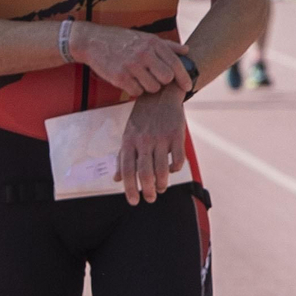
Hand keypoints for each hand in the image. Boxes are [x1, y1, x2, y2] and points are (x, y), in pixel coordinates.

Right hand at [70, 22, 191, 97]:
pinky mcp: (119, 77)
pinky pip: (136, 92)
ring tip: (140, 78)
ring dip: (149, 86)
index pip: (175, 63)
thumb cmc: (123, 40)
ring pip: (152, 87)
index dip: (184, 77)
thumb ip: (167, 46)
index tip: (188, 87)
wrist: (93, 41)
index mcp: (153, 43)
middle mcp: (144, 53)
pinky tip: (130, 81)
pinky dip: (135, 89)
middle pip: (166, 78)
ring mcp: (131, 66)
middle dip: (163, 82)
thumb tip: (187, 51)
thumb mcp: (146, 37)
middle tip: (155, 78)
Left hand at [115, 89, 185, 205]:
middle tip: (150, 198)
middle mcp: (144, 141)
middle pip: (145, 173)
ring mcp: (161, 138)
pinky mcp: (176, 135)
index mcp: (129, 141)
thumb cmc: (143, 117)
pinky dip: (175, 169)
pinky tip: (171, 170)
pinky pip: (178, 160)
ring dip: (162, 184)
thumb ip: (123, 157)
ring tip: (161, 188)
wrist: (161, 94)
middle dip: (147, 191)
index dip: (129, 189)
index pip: (127, 171)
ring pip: (162, 170)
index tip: (133, 201)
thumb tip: (117, 179)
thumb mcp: (128, 134)